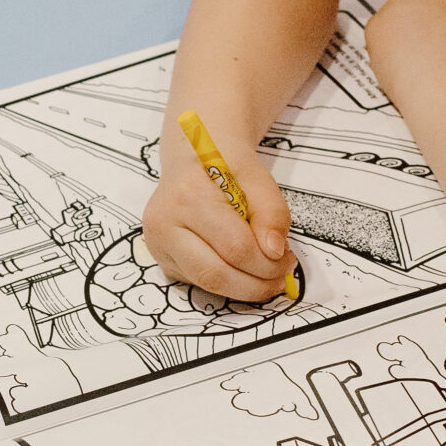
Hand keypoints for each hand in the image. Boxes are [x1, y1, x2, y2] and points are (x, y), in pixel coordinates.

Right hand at [142, 138, 295, 303]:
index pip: (235, 248)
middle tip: (279, 278)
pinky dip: (226, 281)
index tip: (288, 261)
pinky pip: (198, 281)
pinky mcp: (161, 257)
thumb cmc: (225, 165)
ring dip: (241, 288)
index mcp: (188, 196)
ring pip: (205, 284)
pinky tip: (239, 267)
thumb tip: (275, 253)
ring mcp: (158, 243)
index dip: (268, 264)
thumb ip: (272, 214)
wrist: (192, 157)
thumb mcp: (259, 180)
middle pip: (214, 274)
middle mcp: (164, 223)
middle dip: (255, 285)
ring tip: (264, 276)